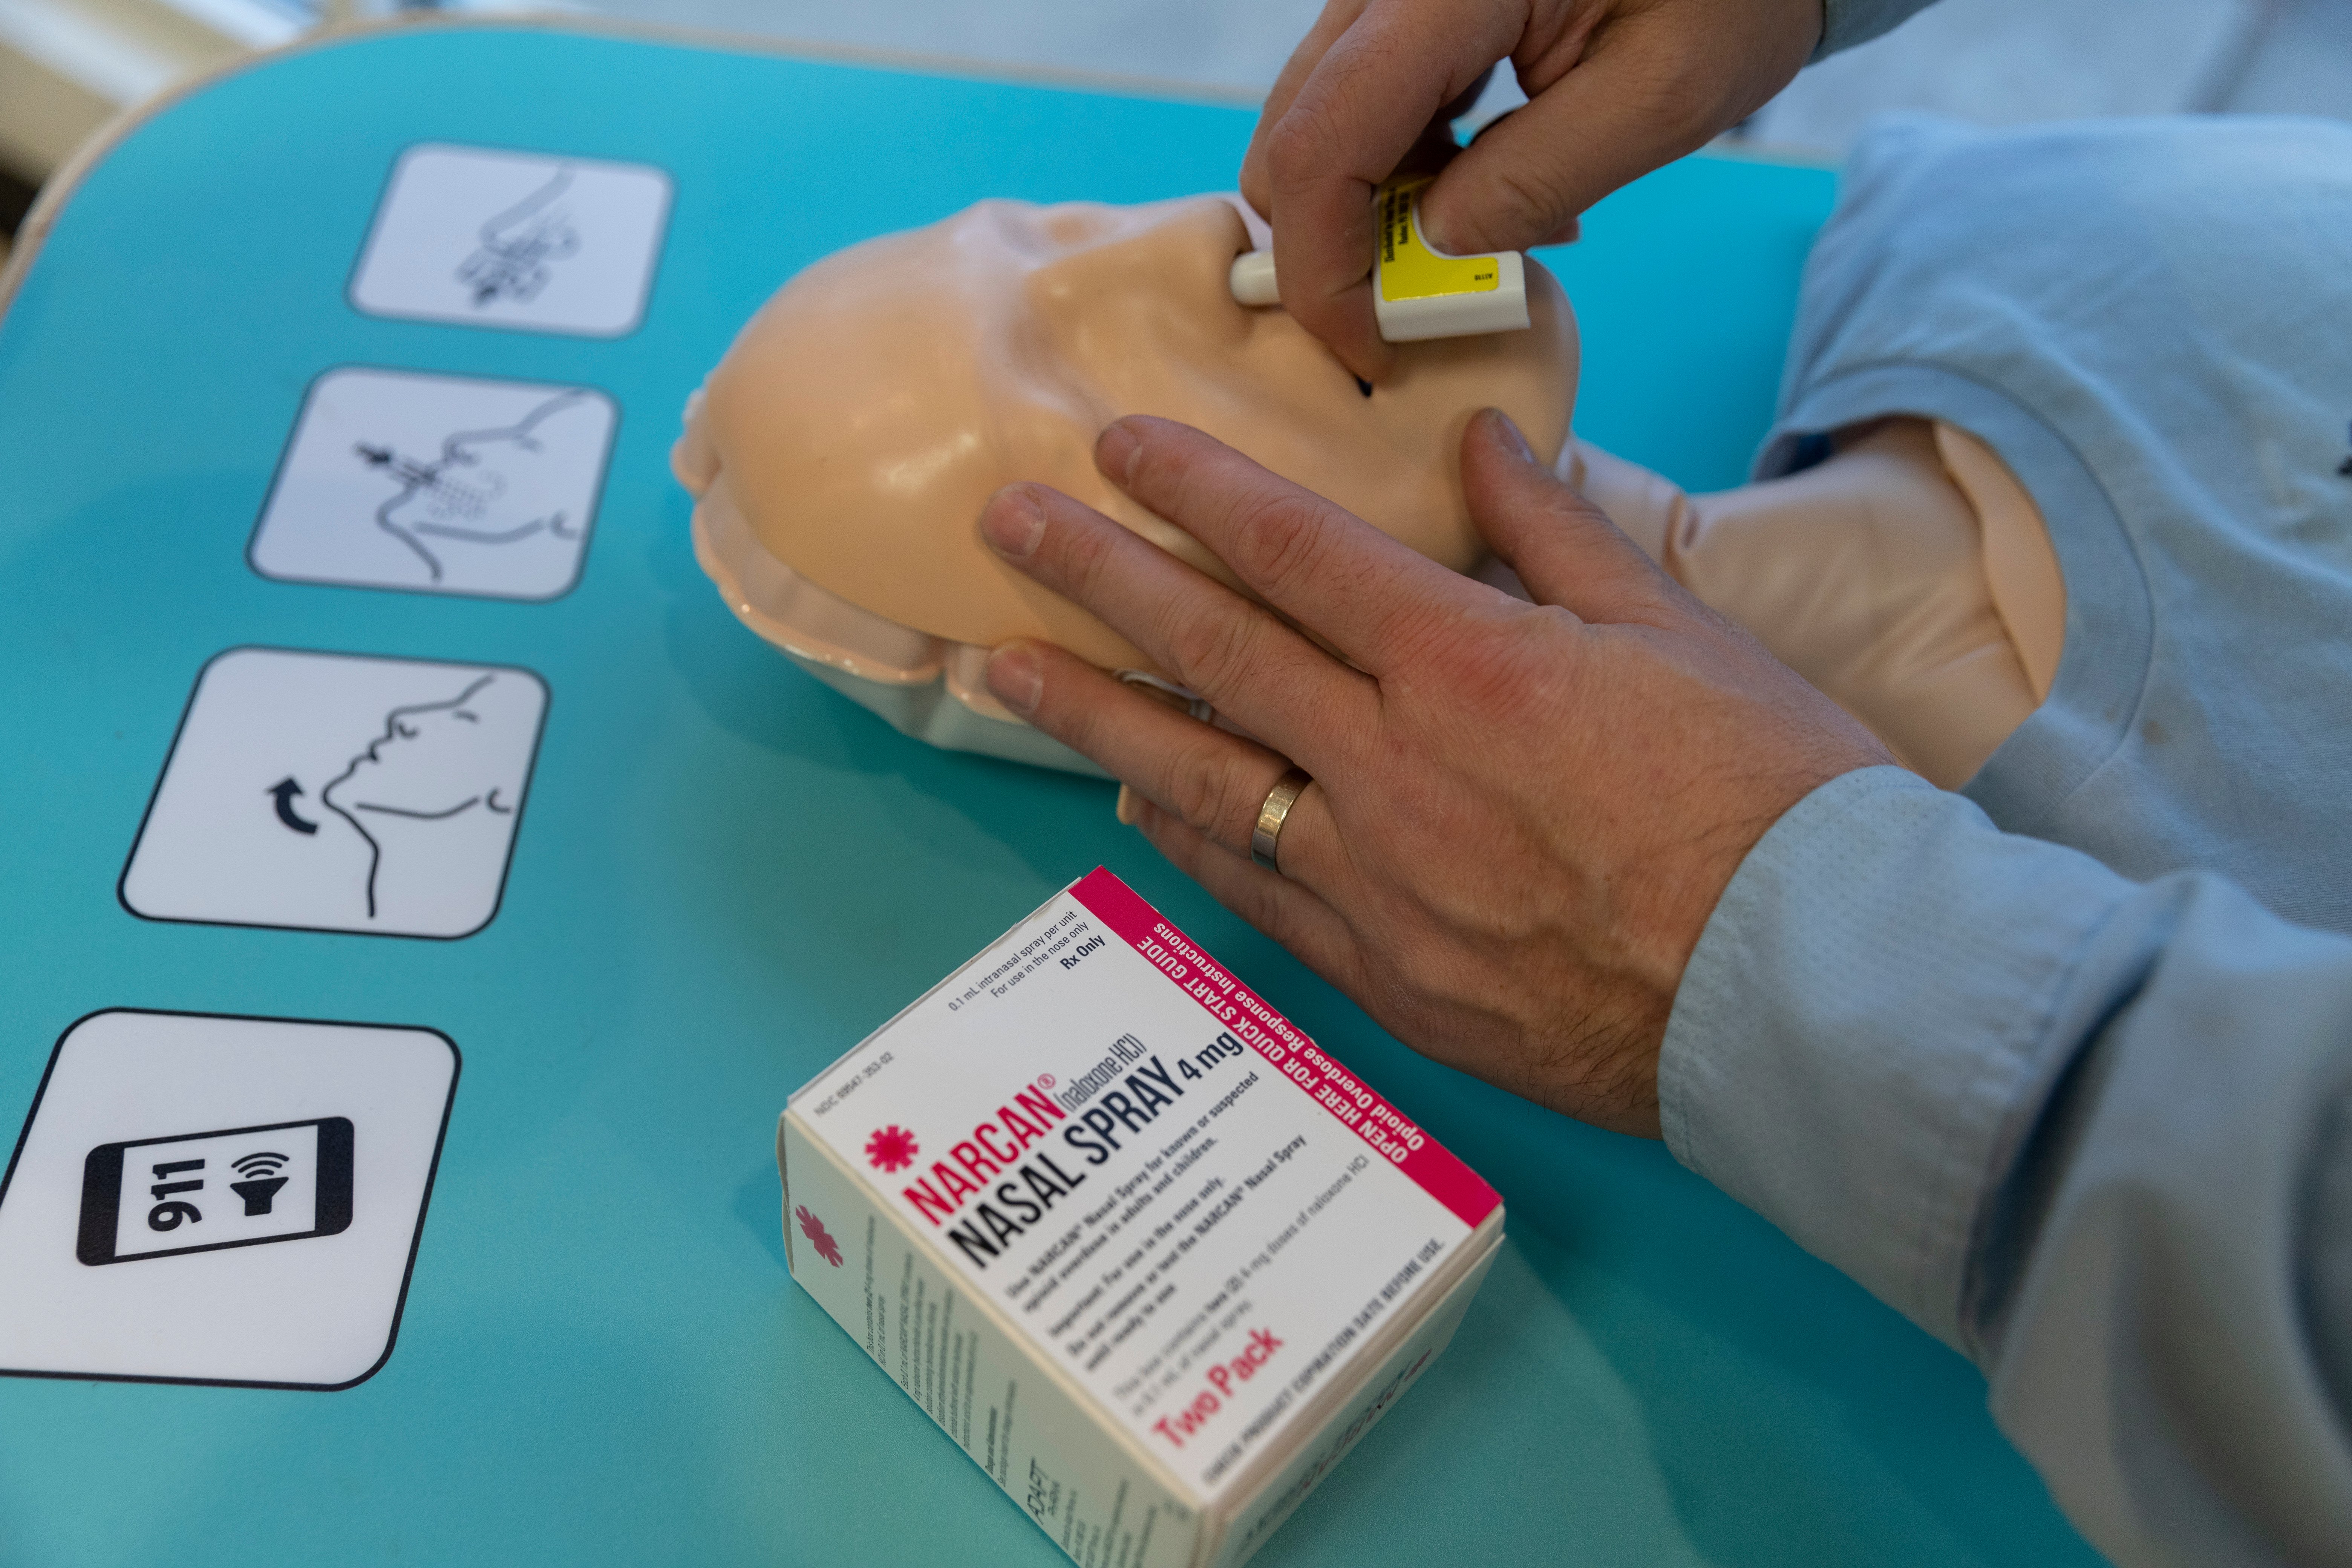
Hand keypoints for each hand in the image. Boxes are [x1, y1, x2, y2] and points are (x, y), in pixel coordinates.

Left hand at [977, 412, 1886, 1136]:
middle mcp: (1394, 765)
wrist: (1810, 991)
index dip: (1195, 489)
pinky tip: (1133, 808)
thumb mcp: (1680, 630)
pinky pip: (1258, 892)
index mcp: (1467, 664)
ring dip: (1097, 714)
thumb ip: (1558, 536)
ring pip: (1202, 777)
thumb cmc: (1771, 798)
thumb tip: (1478, 451)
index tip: (1115, 444)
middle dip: (1098, 577)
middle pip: (1215, 651)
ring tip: (1008, 667)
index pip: (1294, 550)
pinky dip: (1189, 842)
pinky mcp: (1386, 976)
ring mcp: (1377, 879)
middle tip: (1003, 526)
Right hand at [1241, 0, 1823, 379]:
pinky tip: (1479, 184)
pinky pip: (1356, 106)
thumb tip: (1435, 252)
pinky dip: (1397, 171)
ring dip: (1371, 210)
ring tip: (1480, 232)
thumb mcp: (1660, 98)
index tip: (1373, 347)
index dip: (1326, 269)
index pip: (1323, 145)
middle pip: (1293, 137)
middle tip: (1422, 308)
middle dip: (1333, 247)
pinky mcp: (1403, 11)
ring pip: (1313, 127)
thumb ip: (1538, 177)